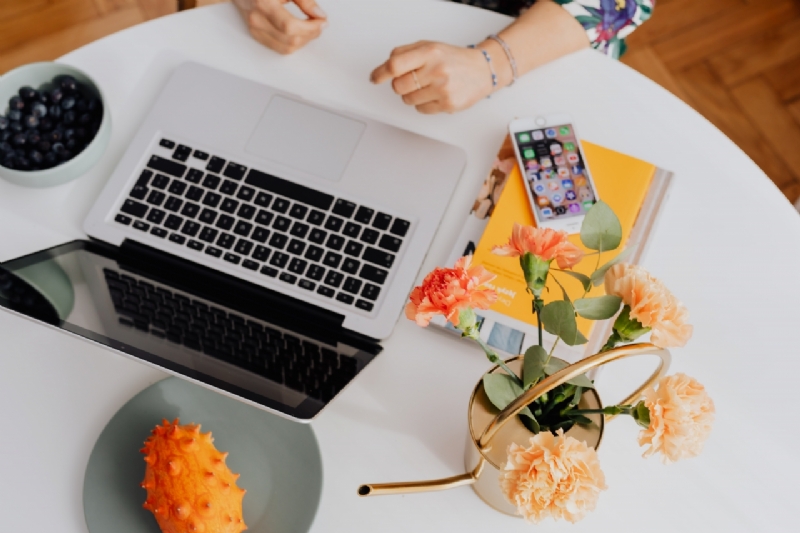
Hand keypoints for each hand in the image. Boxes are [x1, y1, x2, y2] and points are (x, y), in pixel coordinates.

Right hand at [233, 0, 326, 54]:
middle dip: (310, 34)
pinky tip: (299, 32)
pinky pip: (280, 48)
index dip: (310, 27)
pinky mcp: (256, 35)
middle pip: (290, 39)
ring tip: (310, 28)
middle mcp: (257, 19)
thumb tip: (319, 15)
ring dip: (304, 40)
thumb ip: (304, 0)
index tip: (322, 21)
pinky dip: (294, 43)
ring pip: (287, 48)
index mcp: (263, 4)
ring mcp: (255, 30)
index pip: (290, 26)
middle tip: (319, 23)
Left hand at [370, 41, 494, 113]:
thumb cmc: (452, 59)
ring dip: (413, 94)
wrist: (482, 70)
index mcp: (429, 52)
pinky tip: (436, 94)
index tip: (375, 78)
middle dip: (401, 85)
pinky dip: (424, 104)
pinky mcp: (448, 105)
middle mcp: (436, 70)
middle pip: (398, 86)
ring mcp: (443, 89)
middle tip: (413, 80)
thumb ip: (404, 54)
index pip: (395, 64)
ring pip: (408, 100)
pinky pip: (420, 110)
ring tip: (428, 86)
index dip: (381, 73)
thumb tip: (382, 69)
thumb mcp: (429, 47)